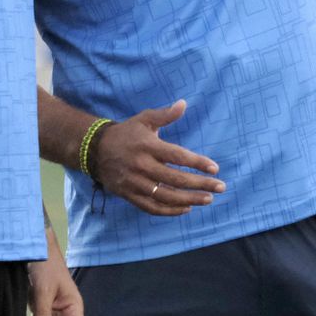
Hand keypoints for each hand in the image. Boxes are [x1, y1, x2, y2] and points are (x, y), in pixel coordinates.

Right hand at [95, 99, 224, 215]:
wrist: (94, 150)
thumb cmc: (126, 133)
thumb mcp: (144, 119)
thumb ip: (165, 115)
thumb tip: (184, 103)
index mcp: (148, 146)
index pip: (177, 156)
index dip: (197, 163)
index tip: (215, 168)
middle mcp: (142, 166)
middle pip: (175, 179)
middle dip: (200, 184)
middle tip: (220, 187)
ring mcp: (134, 182)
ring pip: (165, 196)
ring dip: (189, 200)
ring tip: (207, 199)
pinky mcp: (129, 195)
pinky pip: (151, 207)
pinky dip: (170, 211)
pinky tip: (186, 209)